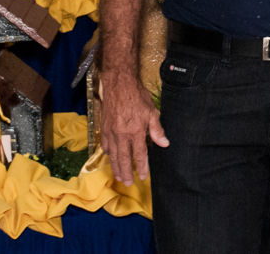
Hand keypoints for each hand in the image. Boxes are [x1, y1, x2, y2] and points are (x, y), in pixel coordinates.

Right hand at [99, 70, 168, 184]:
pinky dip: (108, 154)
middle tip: (128, 183)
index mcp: (135, 131)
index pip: (139, 154)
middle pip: (124, 158)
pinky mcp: (104, 128)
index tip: (143, 176)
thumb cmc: (137, 97)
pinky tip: (111, 158)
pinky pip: (105, 145)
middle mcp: (122, 134)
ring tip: (119, 176)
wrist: (119, 85)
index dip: (142, 166)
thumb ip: (157, 129)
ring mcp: (111, 132)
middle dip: (126, 172)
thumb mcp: (151, 112)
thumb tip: (164, 144)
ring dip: (116, 167)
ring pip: (113, 154)